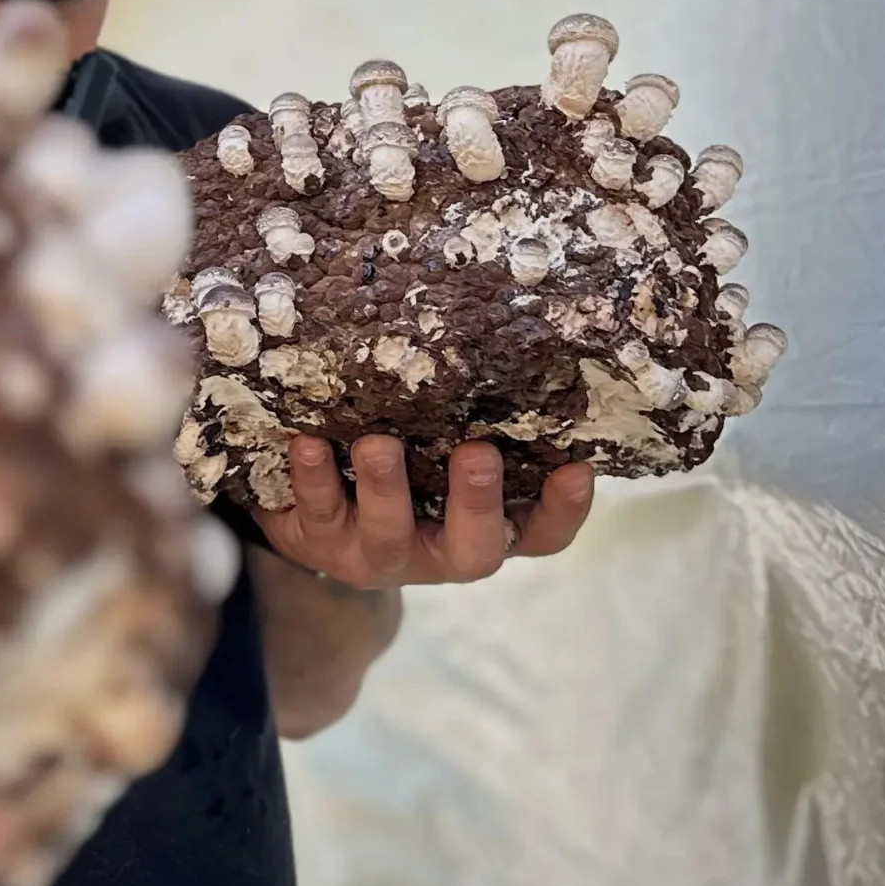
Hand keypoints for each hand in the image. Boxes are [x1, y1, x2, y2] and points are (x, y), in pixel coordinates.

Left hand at [268, 435, 593, 588]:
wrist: (311, 515)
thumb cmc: (402, 466)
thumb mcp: (440, 448)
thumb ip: (468, 418)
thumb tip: (499, 331)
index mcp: (481, 528)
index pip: (538, 535)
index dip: (562, 511)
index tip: (578, 468)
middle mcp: (437, 551)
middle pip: (475, 549)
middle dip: (477, 504)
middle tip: (477, 455)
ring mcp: (378, 554)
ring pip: (389, 533)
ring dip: (387, 486)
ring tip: (377, 443)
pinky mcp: (322, 544)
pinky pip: (318, 512)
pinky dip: (314, 475)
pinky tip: (307, 440)